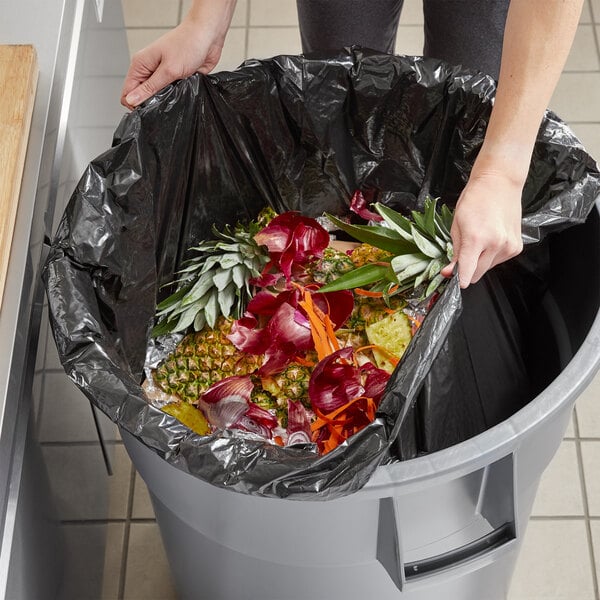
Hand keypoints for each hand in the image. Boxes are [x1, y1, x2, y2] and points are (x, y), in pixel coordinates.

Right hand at [121, 1, 235, 108]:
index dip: (134, 103)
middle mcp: (149, 70)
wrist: (207, 36)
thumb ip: (150, 87)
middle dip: (150, 102)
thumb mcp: (168, 70)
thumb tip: (131, 100)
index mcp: (141, 64)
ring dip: (165, 99)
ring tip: (175, 92)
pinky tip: (182, 92)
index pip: (128, 91)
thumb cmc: (187, 44)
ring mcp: (162, 74)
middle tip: (165, 100)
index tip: (147, 109)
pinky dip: (176, 96)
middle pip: (141, 95)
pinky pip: (171, 94)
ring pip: (157, 96)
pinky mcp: (175, 79)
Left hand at [440, 170, 523, 287]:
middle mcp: (495, 244)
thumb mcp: (456, 225)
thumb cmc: (475, 200)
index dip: (459, 279)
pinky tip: (490, 239)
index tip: (455, 283)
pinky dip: (491, 255)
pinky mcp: (516, 248)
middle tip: (464, 252)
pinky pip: (498, 262)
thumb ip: (455, 252)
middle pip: (477, 274)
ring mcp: (508, 247)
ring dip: (480, 261)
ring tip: (480, 239)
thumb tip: (450, 272)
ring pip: (487, 269)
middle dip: (468, 269)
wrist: (499, 183)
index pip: (467, 271)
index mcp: (476, 238)